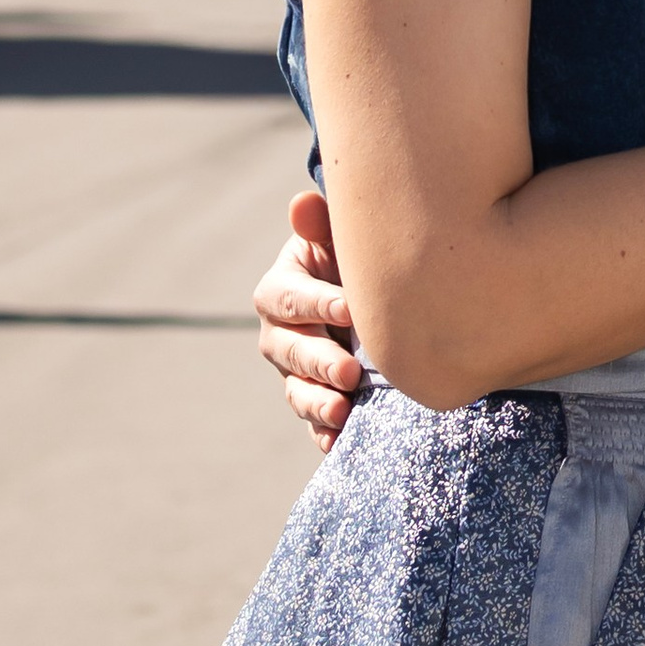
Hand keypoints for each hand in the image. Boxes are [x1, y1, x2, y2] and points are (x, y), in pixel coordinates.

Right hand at [254, 191, 362, 454]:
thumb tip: (303, 203)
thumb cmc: (349, 260)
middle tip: (350, 371)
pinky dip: (323, 434)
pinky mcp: (314, 399)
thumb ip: (320, 225)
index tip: (349, 307)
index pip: (288, 298)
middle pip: (290, 351)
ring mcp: (294, 372)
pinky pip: (313, 422)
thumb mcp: (336, 240)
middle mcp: (279, 335)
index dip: (316, 303)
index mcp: (280, 290)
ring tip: (342, 410)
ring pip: (297, 391)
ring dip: (317, 403)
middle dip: (319, 361)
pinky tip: (337, 442)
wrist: (365, 296)